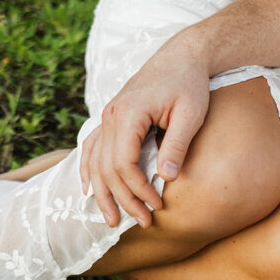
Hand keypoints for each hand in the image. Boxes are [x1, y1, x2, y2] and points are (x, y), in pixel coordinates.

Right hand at [79, 32, 210, 226]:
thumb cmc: (190, 83)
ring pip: (96, 161)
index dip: (138, 189)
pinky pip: (92, 147)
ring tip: (112, 220)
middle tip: (143, 223)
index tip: (158, 206)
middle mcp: (111, 115)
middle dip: (123, 199)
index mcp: (128, 114)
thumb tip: (168, 178)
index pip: (123, 163)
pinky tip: (89, 189)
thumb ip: (177, 145)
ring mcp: (108, 116)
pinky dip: (89, 169)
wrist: (183, 56)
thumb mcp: (191, 114)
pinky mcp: (112, 118)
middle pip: (107, 167)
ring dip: (103, 193)